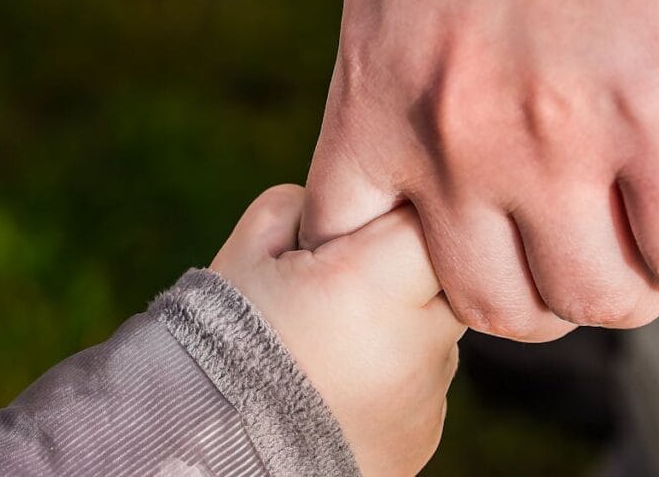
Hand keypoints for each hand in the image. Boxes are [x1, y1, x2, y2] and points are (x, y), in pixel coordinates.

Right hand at [211, 185, 463, 475]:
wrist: (212, 453)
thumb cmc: (220, 346)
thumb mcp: (245, 255)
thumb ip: (299, 208)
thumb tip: (337, 205)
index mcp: (374, 284)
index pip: (426, 219)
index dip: (392, 215)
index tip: (357, 232)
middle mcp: (417, 341)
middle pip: (446, 275)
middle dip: (404, 269)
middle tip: (345, 285)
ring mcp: (427, 394)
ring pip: (437, 330)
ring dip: (400, 324)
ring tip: (333, 343)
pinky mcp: (424, 433)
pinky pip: (423, 380)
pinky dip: (393, 373)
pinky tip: (338, 383)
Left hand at [302, 0, 658, 340]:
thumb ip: (409, 77)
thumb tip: (450, 139)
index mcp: (379, 101)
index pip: (352, 253)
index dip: (404, 280)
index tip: (453, 260)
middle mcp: (455, 143)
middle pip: (492, 304)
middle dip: (539, 299)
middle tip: (576, 263)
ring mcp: (556, 142)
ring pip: (594, 299)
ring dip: (631, 292)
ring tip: (654, 262)